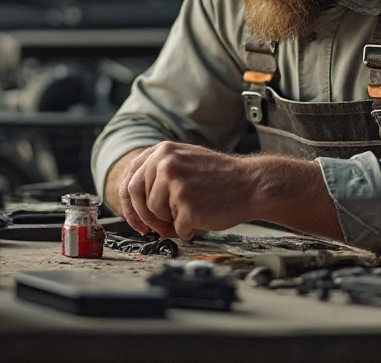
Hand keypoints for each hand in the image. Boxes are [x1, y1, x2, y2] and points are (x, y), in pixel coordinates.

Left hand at [117, 141, 256, 239]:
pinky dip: (188, 230)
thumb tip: (135, 203)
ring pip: (155, 215)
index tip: (134, 217)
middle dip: (144, 217)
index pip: (130, 178)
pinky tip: (203, 218)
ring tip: (192, 214)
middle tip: (155, 228)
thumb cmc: (221, 177)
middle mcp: (166, 163)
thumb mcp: (186, 159)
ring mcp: (176, 183)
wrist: (252, 183)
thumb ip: (159, 173)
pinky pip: (176, 228)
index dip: (128, 202)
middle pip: (136, 198)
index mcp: (163, 151)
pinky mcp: (187, 205)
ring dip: (170, 222)